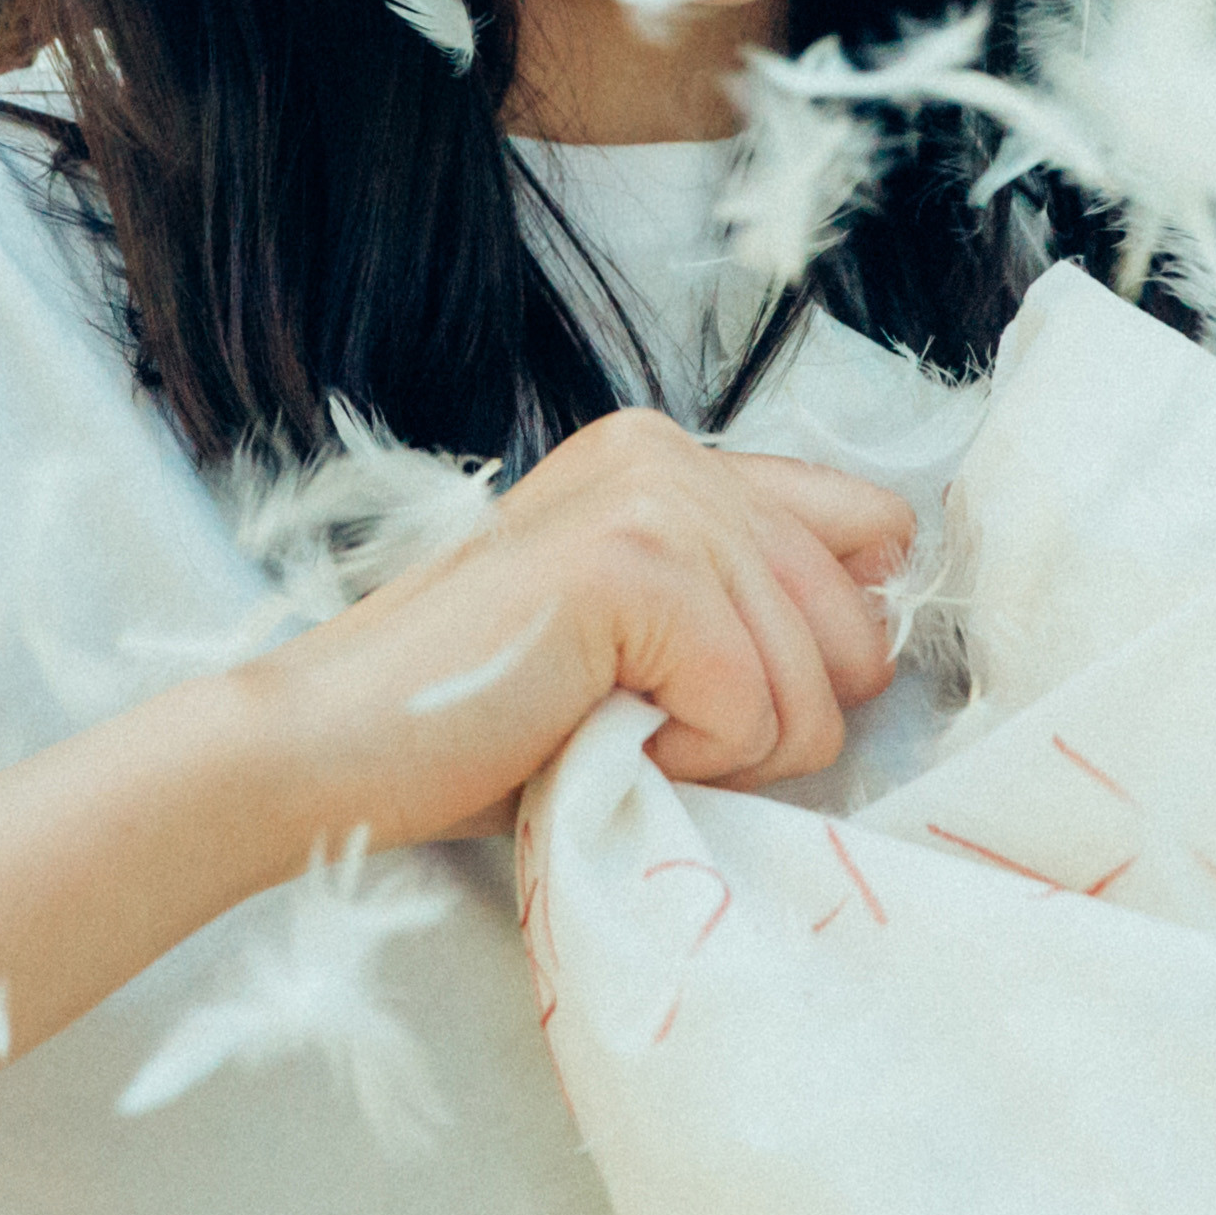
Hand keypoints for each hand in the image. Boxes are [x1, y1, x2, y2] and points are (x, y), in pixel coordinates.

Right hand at [241, 410, 913, 846]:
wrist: (330, 747)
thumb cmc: (481, 720)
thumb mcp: (640, 642)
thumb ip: (744, 605)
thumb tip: (884, 638)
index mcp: (672, 457)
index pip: (871, 532)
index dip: (832, 642)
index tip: (735, 694)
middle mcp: (671, 454)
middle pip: (857, 630)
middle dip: (777, 720)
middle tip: (648, 725)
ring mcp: (654, 499)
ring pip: (815, 687)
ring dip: (724, 753)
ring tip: (604, 724)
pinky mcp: (635, 566)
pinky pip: (753, 710)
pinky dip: (685, 760)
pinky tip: (588, 731)